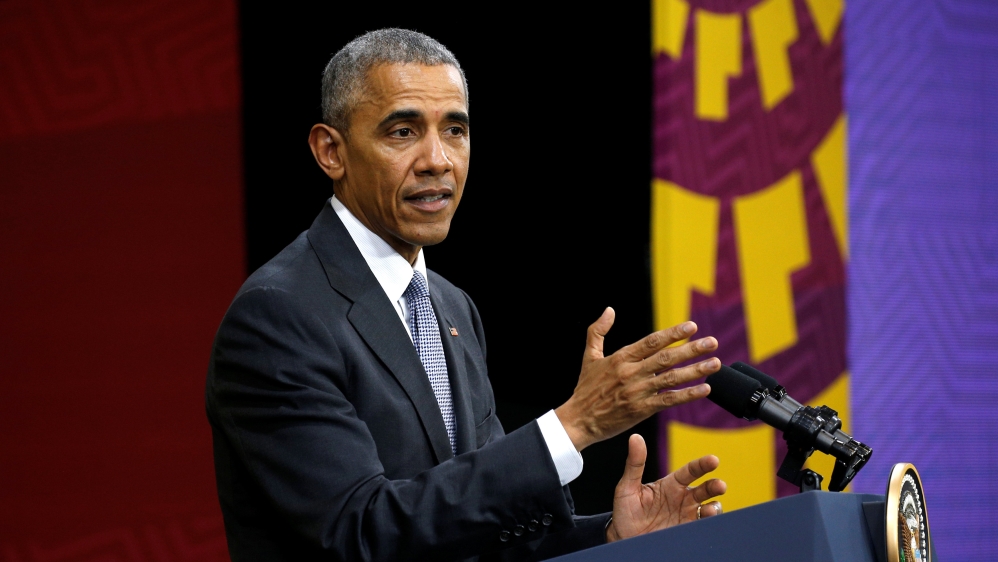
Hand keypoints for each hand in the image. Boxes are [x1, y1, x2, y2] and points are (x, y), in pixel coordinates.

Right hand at [555, 308, 719, 450]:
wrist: (579, 420)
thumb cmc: (585, 388)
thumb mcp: (589, 356)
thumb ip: (598, 331)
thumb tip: (609, 310)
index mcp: (620, 358)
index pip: (651, 342)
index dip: (673, 333)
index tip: (692, 326)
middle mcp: (631, 373)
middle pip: (666, 358)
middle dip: (692, 349)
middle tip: (712, 342)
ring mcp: (637, 392)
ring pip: (671, 379)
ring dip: (696, 370)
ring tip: (715, 364)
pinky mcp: (641, 410)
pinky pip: (669, 400)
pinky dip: (687, 395)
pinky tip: (704, 389)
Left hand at [606, 434, 725, 541]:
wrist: (624, 539)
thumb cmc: (626, 510)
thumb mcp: (627, 487)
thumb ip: (635, 464)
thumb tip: (635, 437)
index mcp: (671, 484)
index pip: (690, 470)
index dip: (702, 465)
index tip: (713, 460)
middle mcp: (683, 498)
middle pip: (706, 489)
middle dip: (715, 486)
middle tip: (720, 486)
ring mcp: (687, 515)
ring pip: (710, 508)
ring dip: (714, 508)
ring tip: (709, 510)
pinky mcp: (687, 532)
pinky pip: (703, 527)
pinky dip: (708, 525)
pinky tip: (705, 524)